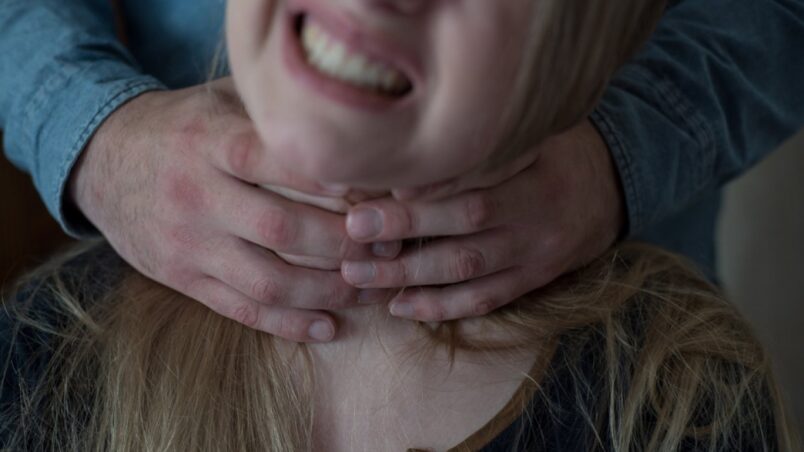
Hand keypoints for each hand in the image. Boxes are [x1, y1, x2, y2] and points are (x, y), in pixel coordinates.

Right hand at [70, 78, 393, 341]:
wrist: (104, 161)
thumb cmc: (183, 127)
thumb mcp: (221, 101)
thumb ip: (276, 109)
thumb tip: (353, 116)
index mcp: (209, 142)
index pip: (273, 159)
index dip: (330, 178)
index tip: (379, 190)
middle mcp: (196, 193)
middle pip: (281, 228)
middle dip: (344, 244)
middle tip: (389, 247)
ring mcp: (188, 242)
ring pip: (267, 280)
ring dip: (328, 292)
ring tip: (370, 290)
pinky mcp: (182, 278)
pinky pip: (241, 309)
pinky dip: (288, 323)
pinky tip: (328, 326)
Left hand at [341, 120, 624, 321]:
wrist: (614, 191)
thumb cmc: (559, 152)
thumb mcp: (535, 132)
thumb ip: (488, 142)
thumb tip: (413, 151)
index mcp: (536, 174)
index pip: (475, 184)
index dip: (427, 191)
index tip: (379, 189)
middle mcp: (536, 217)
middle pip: (465, 227)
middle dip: (405, 230)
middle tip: (353, 232)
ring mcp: (535, 255)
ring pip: (467, 271)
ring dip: (409, 277)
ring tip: (359, 276)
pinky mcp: (532, 280)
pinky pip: (484, 301)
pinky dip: (440, 307)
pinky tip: (400, 307)